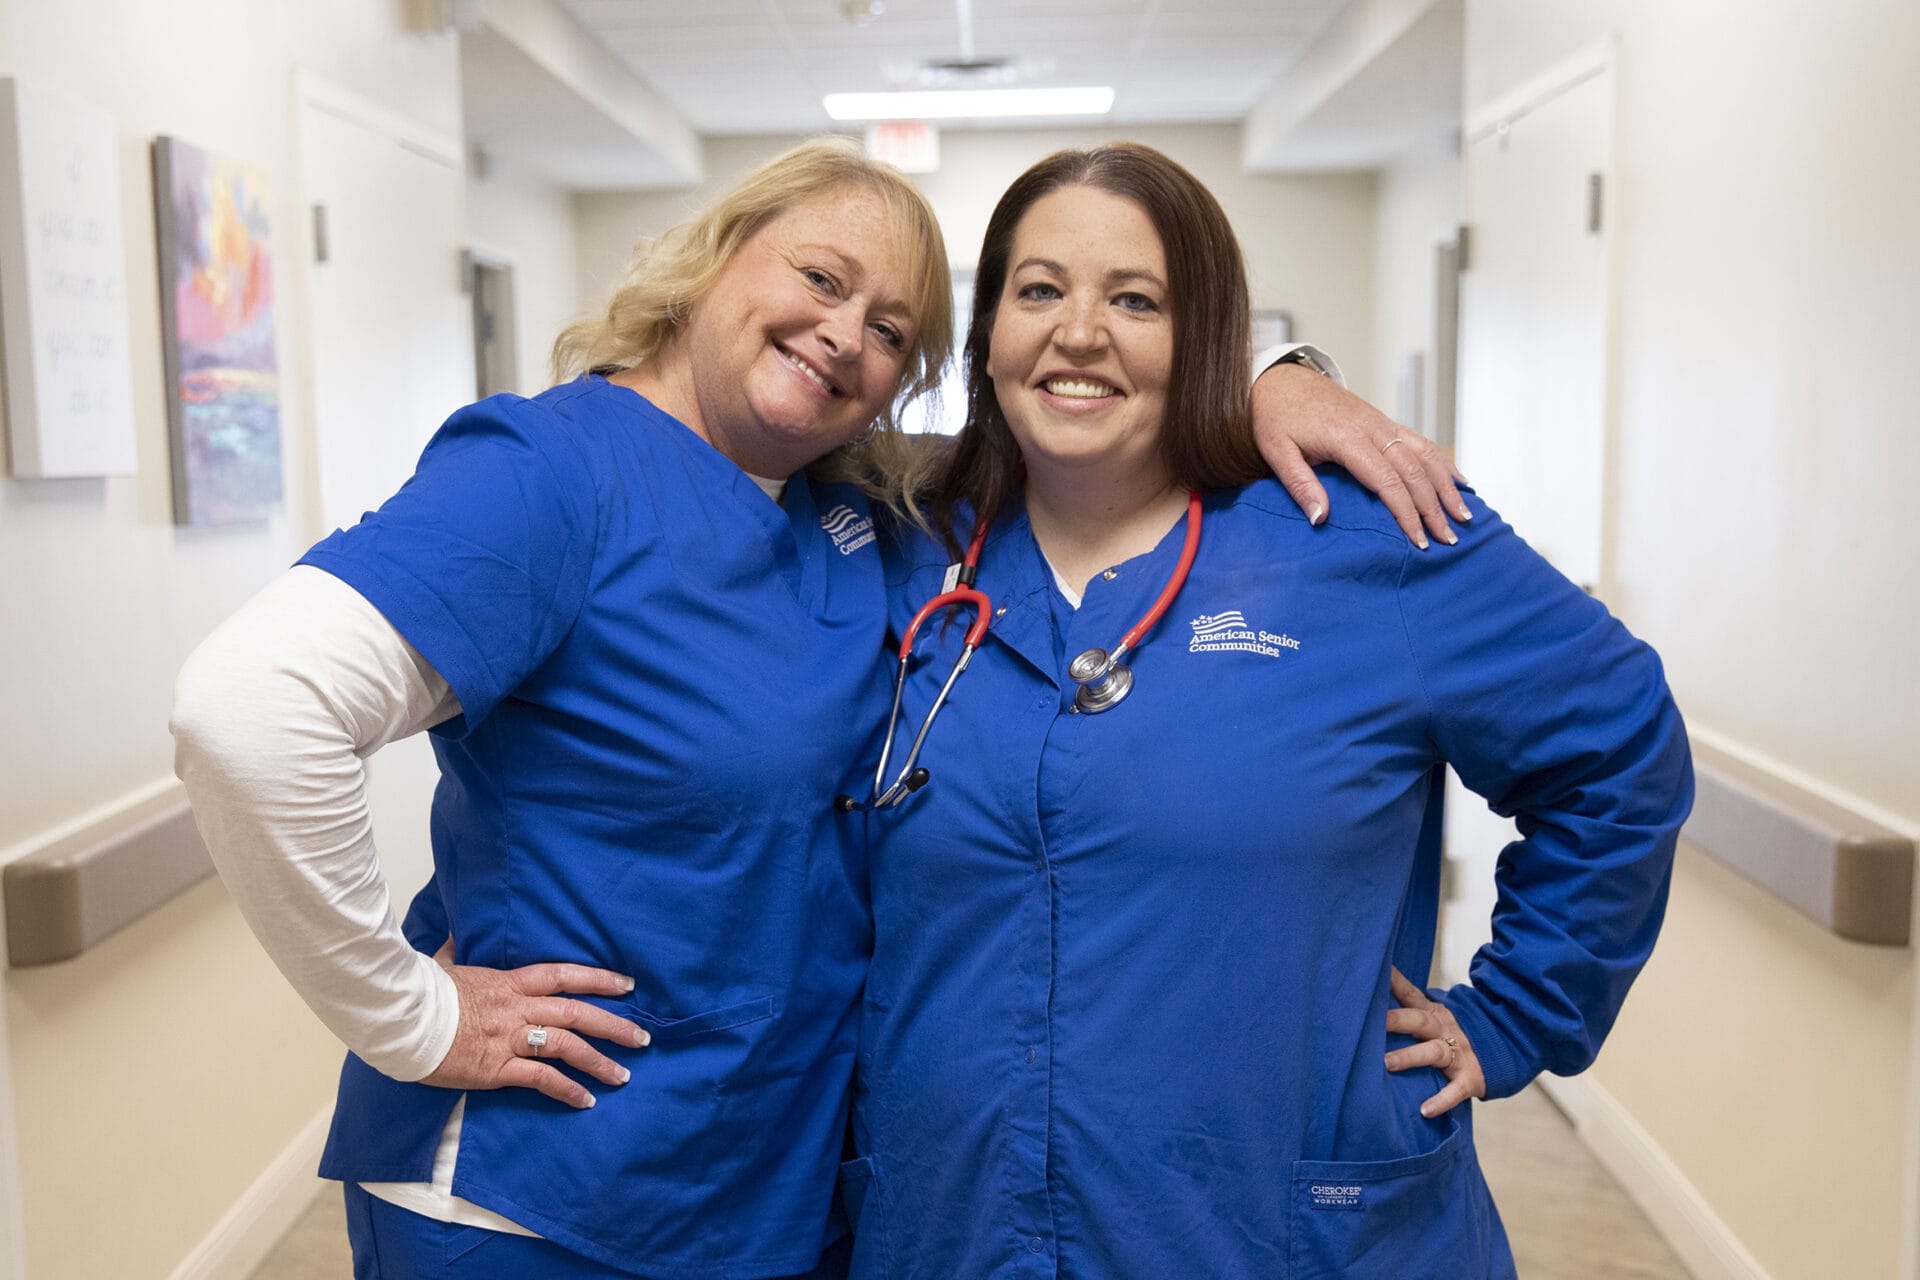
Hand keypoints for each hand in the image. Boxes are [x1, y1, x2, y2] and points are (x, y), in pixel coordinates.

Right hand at [422, 952, 651, 1109]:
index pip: (564, 975)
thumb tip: (449, 933)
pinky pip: (540, 1079)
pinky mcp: (496, 1069)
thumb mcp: (441, 965)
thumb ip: (453, 951)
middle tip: (643, 1039)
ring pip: (567, 1046)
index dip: (599, 979)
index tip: (628, 986)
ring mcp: (508, 1039)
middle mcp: (517, 1009)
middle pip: (577, 1013)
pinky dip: (567, 1090)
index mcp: (508, 983)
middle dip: (614, 1026)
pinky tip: (586, 1101)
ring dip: (599, 1061)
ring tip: (623, 1075)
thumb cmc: (418, 992)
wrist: (397, 1018)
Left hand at [1251, 363, 1469, 547]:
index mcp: (1348, 438)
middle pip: (1414, 471)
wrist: (1279, 379)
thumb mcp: (1277, 451)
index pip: (1388, 481)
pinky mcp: (1383, 421)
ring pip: (1426, 454)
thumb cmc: (1275, 417)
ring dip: (1447, 486)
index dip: (1407, 513)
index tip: (1417, 541)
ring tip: (1464, 515)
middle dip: (1435, 507)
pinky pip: (1421, 441)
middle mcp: (1373, 428)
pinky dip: (1443, 461)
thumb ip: (1300, 484)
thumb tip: (1321, 520)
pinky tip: (1459, 480)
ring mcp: (1381, 423)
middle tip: (1448, 539)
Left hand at [1384, 967, 1484, 1117]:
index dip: (1394, 982)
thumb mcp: (1436, 1017)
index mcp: (1433, 1014)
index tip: (1376, 971)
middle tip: (1371, 1023)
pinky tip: (1425, 1111)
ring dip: (1410, 1056)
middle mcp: (1444, 1030)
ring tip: (1387, 1064)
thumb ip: (1409, 1010)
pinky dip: (1441, 1101)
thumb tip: (1371, 1001)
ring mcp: (1458, 1054)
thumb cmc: (1454, 1034)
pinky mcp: (1469, 1078)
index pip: (1411, 995)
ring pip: (1433, 1052)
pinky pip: (1455, 1090)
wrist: (1504, 1048)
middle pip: (1419, 1021)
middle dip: (1396, 1020)